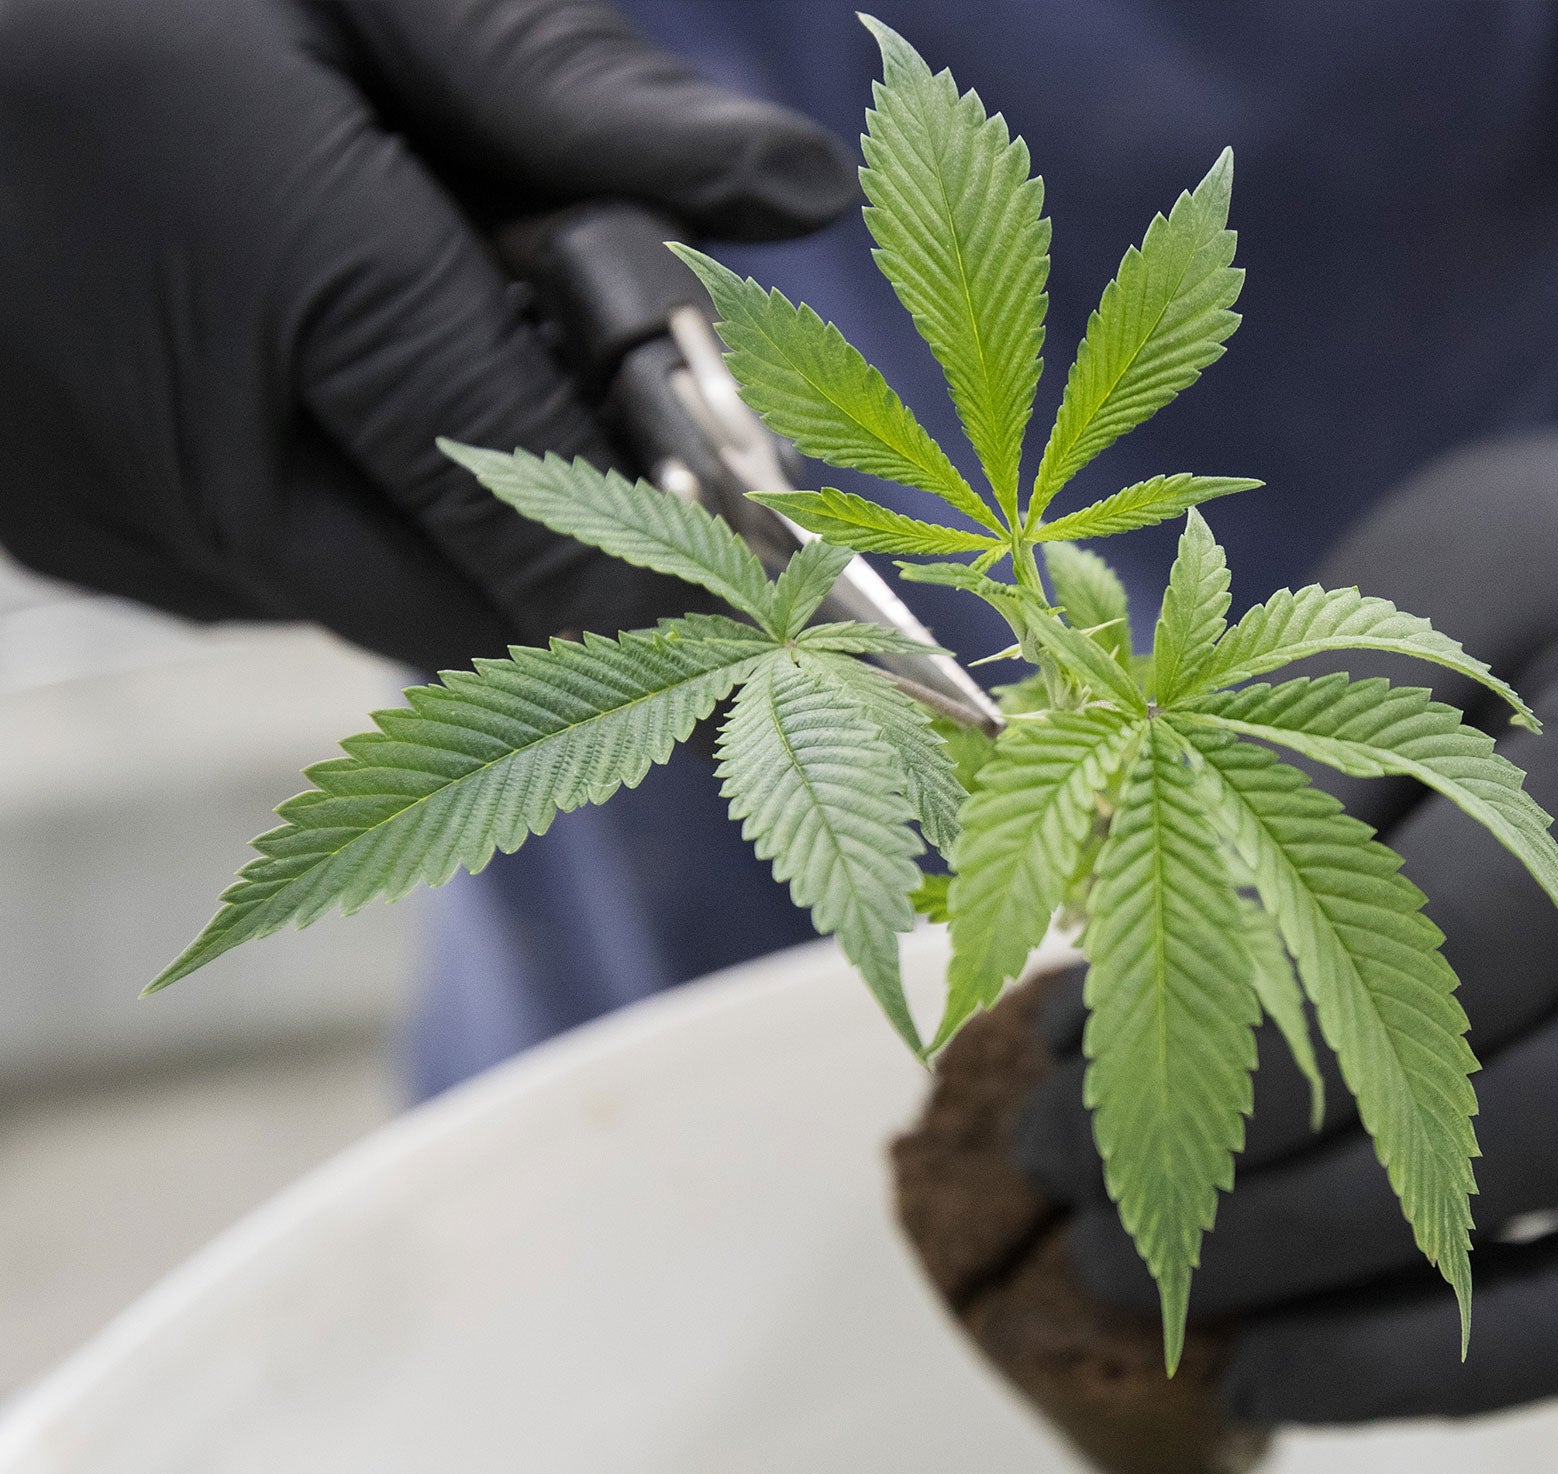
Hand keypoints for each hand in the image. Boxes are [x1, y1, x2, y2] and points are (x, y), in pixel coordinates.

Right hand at [0, 0, 854, 670]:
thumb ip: (575, 97)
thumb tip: (798, 188)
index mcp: (289, 276)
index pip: (548, 504)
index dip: (677, 540)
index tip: (770, 539)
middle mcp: (188, 448)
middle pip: (473, 606)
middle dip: (574, 544)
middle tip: (598, 413)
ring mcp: (111, 516)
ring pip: (370, 604)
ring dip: (451, 527)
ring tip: (417, 343)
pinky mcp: (61, 540)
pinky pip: (262, 577)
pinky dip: (332, 509)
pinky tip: (302, 373)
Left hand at [1014, 426, 1557, 1422]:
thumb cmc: (1545, 575)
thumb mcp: (1405, 604)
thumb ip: (1294, 787)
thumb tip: (1127, 1020)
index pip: (1452, 954)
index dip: (1249, 1061)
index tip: (1078, 1124)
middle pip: (1548, 1128)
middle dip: (1295, 1216)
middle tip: (1105, 1237)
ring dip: (1416, 1337)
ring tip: (1226, 1353)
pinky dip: (1537, 1349)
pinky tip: (1364, 1347)